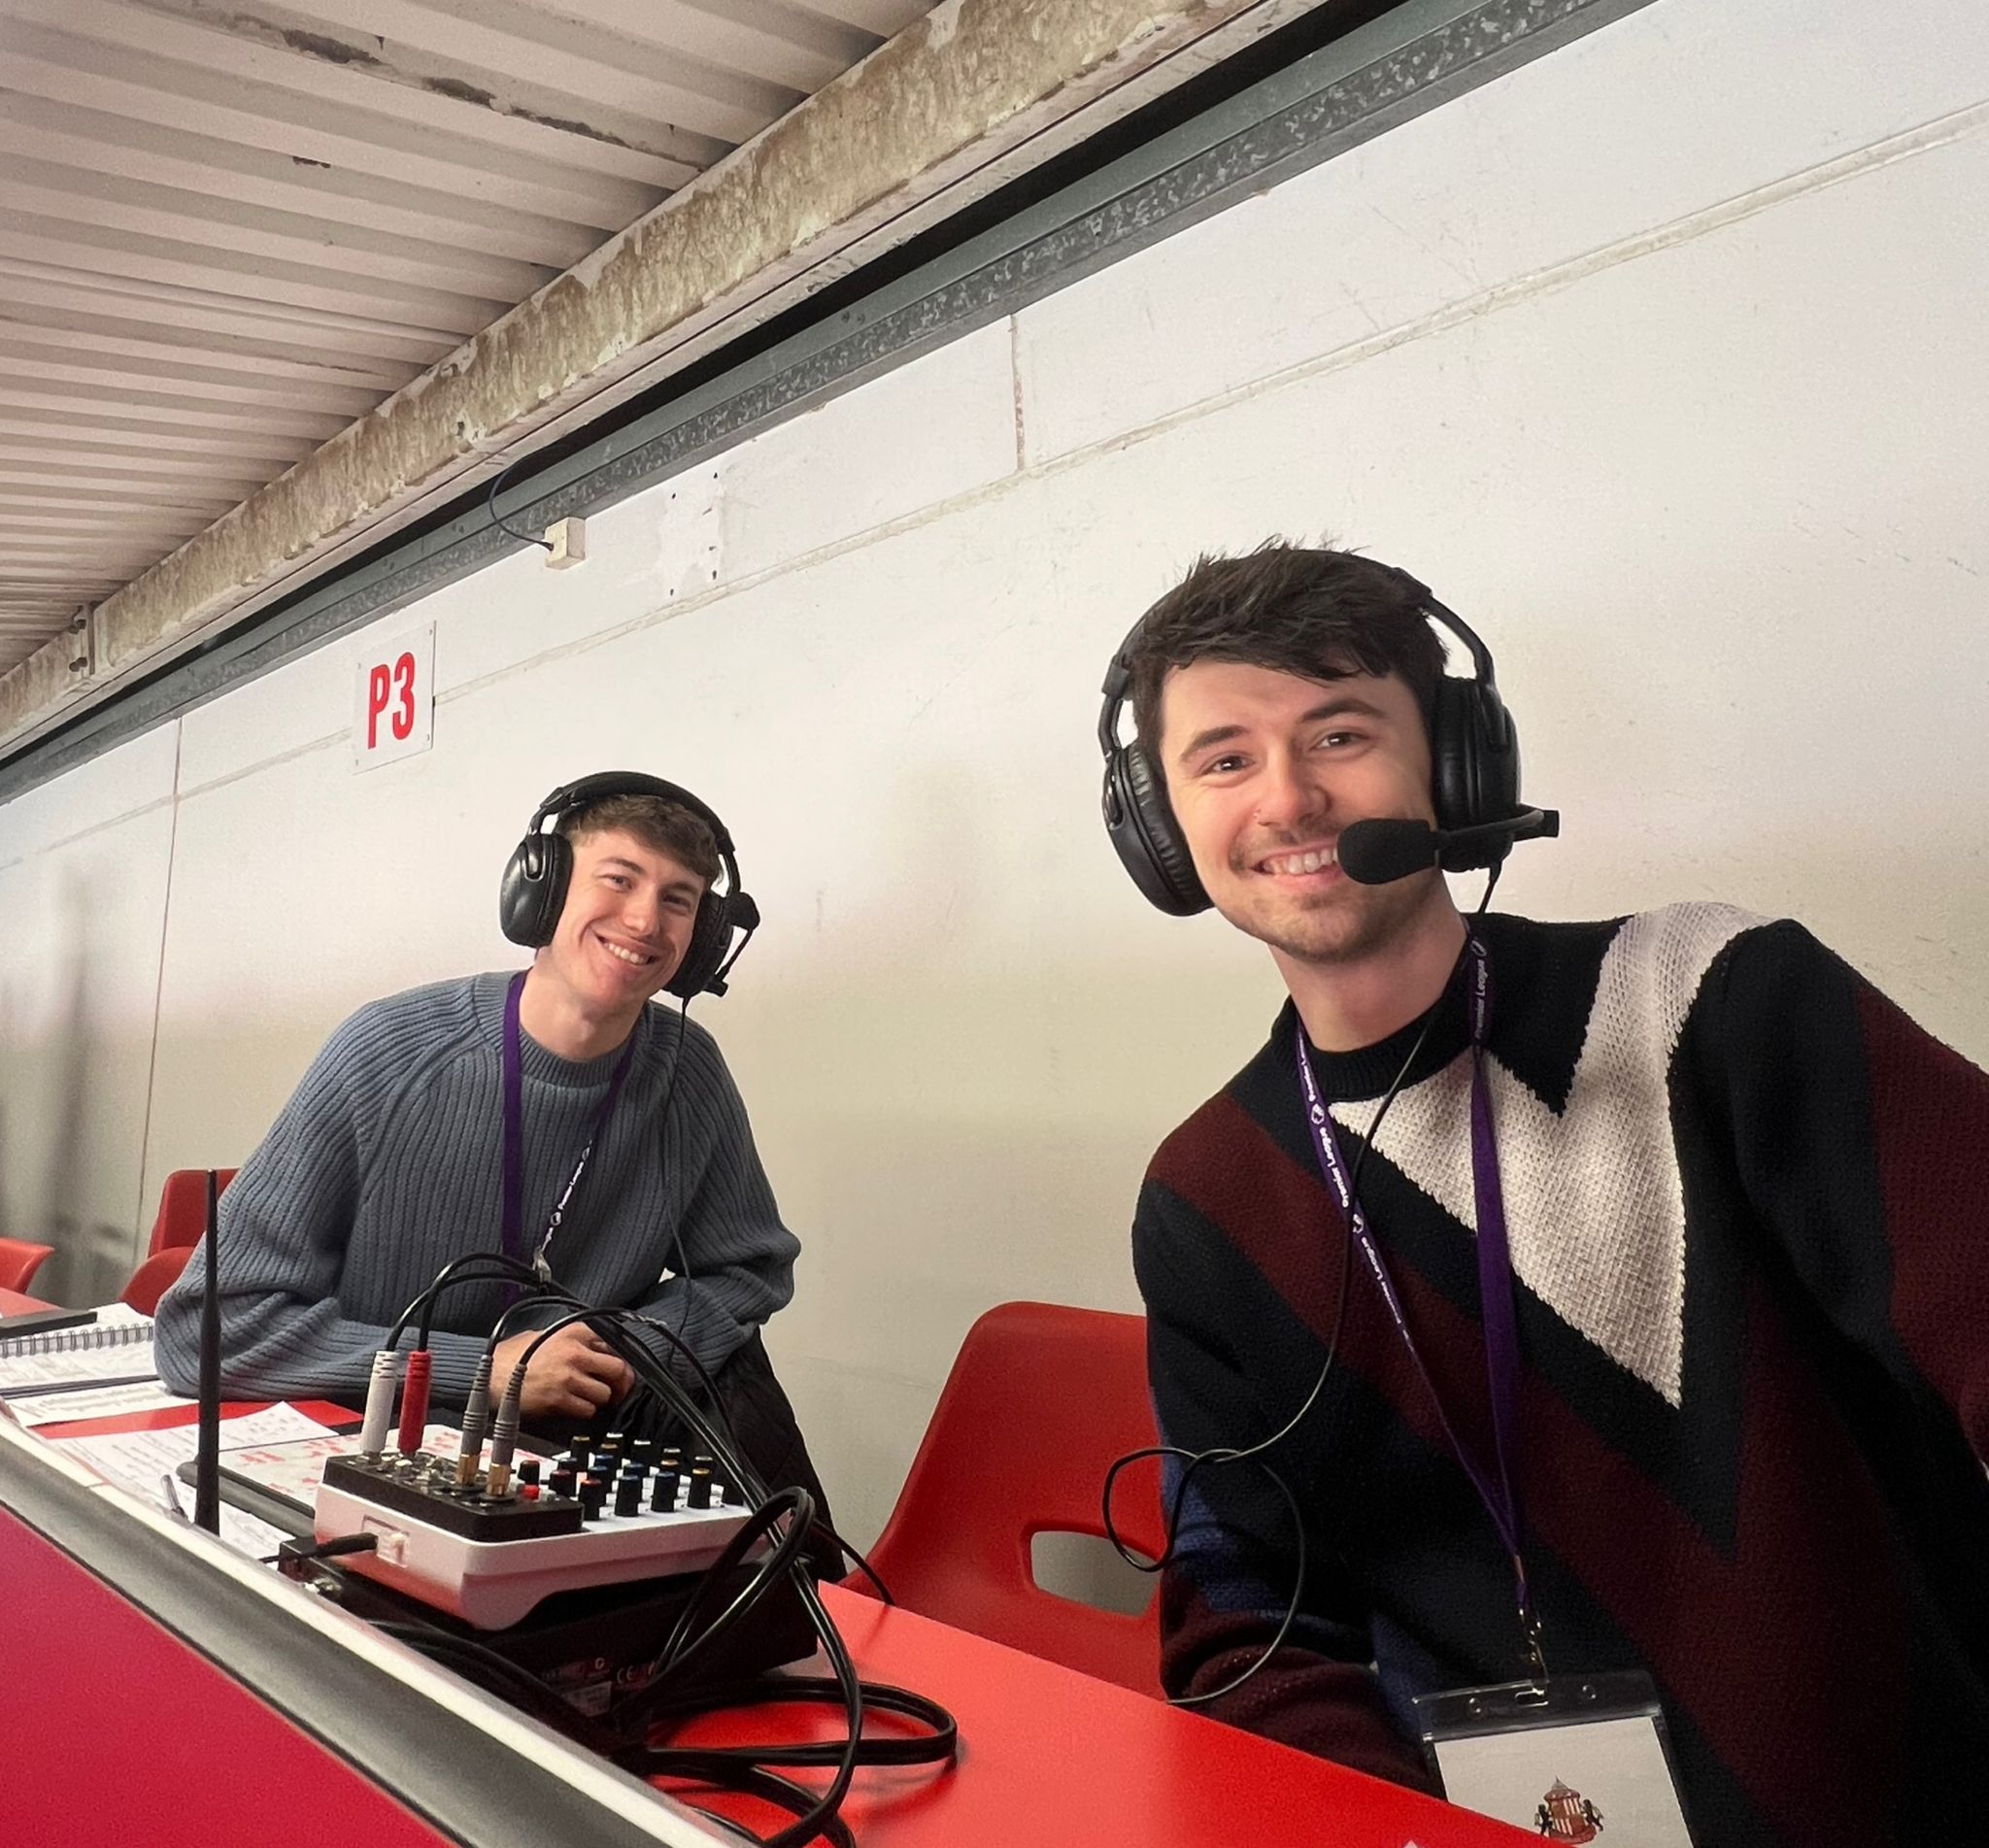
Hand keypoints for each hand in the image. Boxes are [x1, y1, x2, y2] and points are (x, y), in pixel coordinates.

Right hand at [490, 1323, 634, 1419]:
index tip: (619, 1371)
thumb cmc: (515, 1356)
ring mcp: (568, 1377)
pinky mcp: (560, 1399)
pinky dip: (585, 1411)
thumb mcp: (547, 1334)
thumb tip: (600, 1349)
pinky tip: (574, 1406)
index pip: (616, 1345)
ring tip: (588, 1398)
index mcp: (575, 1331)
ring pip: (605, 1394)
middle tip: (616, 1391)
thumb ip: (575, 1340)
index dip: (620, 1361)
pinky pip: (588, 1410)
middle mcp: (576, 1352)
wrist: (490, 1375)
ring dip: (600, 1400)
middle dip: (621, 1384)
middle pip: (619, 1370)